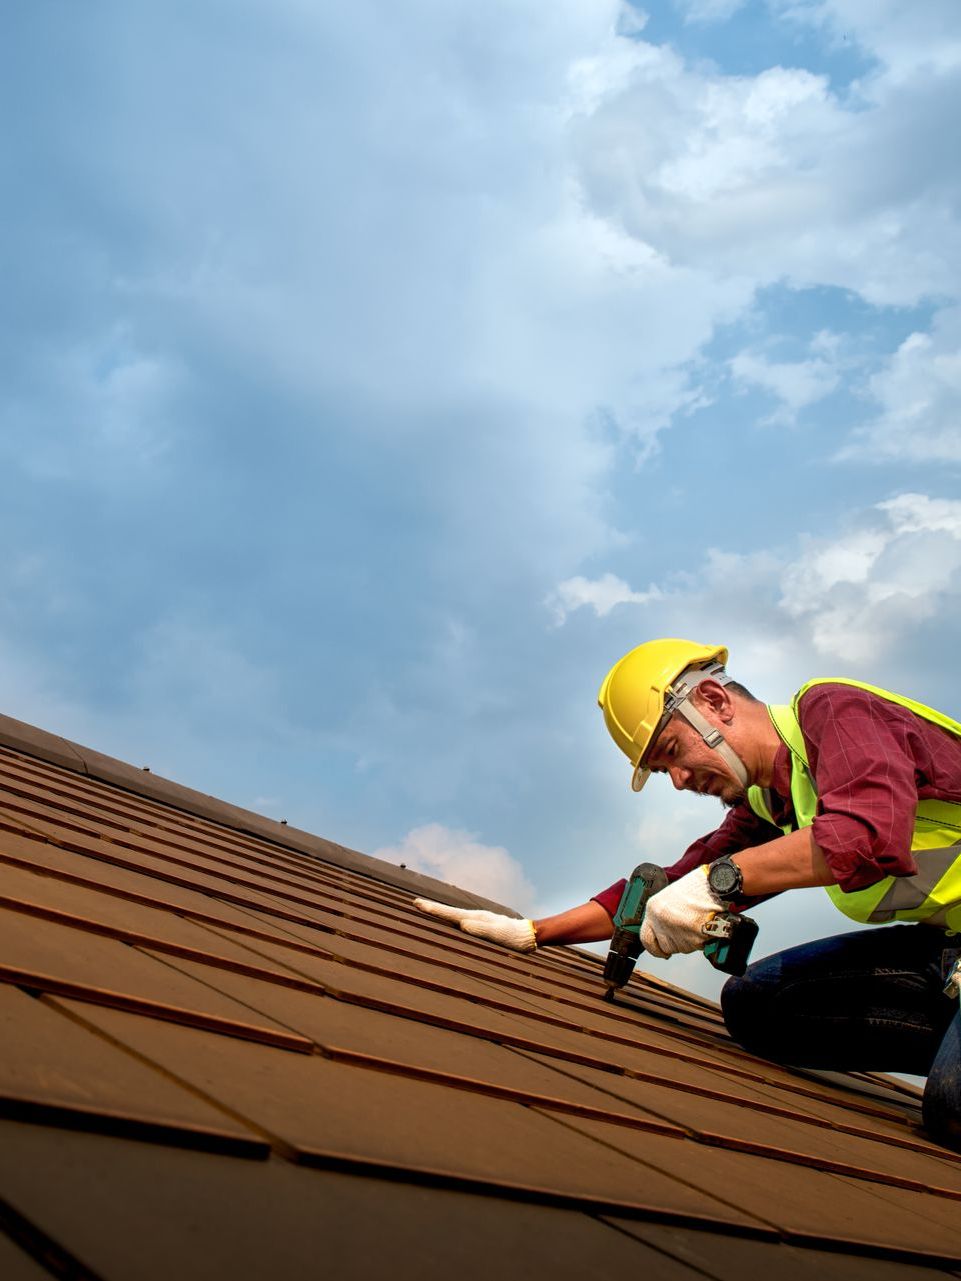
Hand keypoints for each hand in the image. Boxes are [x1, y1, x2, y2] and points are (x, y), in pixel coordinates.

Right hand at [413, 899, 536, 951]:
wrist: (528, 936)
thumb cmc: (513, 938)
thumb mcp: (497, 935)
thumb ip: (481, 930)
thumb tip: (463, 924)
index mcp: (474, 919)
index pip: (449, 914)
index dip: (433, 910)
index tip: (417, 903)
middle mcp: (474, 917)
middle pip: (449, 912)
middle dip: (432, 908)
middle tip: (415, 903)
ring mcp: (478, 921)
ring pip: (454, 916)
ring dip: (440, 913)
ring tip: (427, 910)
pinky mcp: (482, 926)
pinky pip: (461, 922)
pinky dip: (450, 920)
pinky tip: (450, 922)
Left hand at [640, 866, 718, 958]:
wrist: (715, 885)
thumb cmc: (696, 887)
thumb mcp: (670, 897)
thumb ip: (662, 915)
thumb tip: (663, 933)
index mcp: (653, 908)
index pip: (646, 938)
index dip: (654, 948)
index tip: (660, 950)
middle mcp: (661, 921)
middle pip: (665, 946)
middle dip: (676, 943)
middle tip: (686, 931)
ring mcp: (677, 931)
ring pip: (681, 948)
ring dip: (689, 941)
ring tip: (697, 922)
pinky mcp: (693, 939)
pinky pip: (695, 947)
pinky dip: (700, 941)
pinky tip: (704, 925)